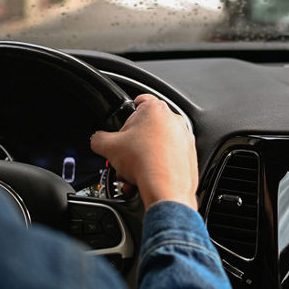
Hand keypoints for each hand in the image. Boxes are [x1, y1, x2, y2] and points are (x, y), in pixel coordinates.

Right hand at [90, 94, 197, 210]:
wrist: (167, 189)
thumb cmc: (145, 163)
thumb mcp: (108, 147)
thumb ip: (98, 138)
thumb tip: (97, 140)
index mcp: (155, 110)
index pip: (140, 100)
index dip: (128, 111)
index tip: (125, 120)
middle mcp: (173, 120)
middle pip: (147, 127)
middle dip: (133, 143)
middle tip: (124, 156)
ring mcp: (184, 138)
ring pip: (158, 144)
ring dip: (143, 157)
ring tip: (132, 173)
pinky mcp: (190, 156)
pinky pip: (170, 157)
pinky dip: (157, 166)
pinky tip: (145, 179)